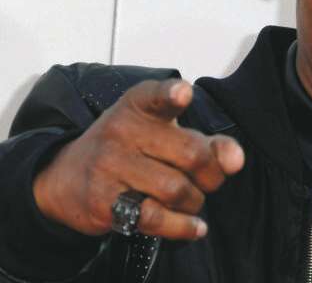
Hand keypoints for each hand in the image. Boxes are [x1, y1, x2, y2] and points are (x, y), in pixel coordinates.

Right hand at [33, 79, 243, 240]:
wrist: (67, 175)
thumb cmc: (130, 148)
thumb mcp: (166, 134)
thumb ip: (208, 143)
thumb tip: (235, 160)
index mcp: (140, 105)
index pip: (156, 96)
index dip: (172, 94)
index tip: (183, 93)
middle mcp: (122, 130)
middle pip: (190, 154)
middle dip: (212, 175)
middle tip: (209, 180)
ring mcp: (110, 165)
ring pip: (176, 189)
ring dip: (195, 201)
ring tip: (190, 199)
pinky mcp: (104, 201)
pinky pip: (155, 218)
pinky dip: (183, 226)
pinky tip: (195, 226)